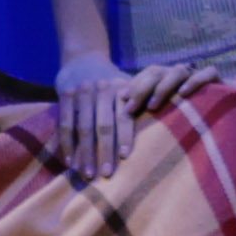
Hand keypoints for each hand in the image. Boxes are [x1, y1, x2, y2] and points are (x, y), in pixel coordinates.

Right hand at [50, 54, 204, 182]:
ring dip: (84, 153)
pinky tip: (69, 161)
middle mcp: (102, 89)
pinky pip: (64, 123)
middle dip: (103, 151)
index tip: (125, 157)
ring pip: (82, 127)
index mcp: (122, 89)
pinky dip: (66, 143)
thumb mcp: (130, 87)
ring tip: (87, 174)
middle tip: (106, 175)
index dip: (124, 137)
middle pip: (103, 125)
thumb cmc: (114, 82)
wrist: (83, 60)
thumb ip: (143, 104)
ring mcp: (81, 92)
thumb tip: (171, 132)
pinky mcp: (64, 95)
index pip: (124, 116)